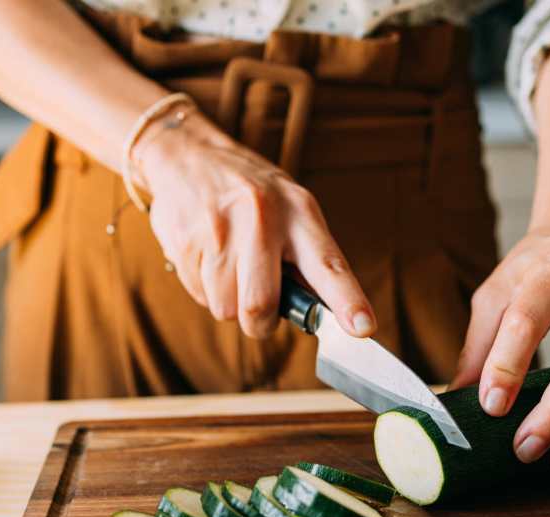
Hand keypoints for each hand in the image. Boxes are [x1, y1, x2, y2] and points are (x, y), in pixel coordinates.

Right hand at [132, 106, 374, 338]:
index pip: (329, 264)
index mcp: (299, 211)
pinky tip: (208, 257)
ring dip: (229, 302)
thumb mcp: (290, 208)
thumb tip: (320, 314)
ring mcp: (219, 230)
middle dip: (260, 323)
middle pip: (261, 305)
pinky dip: (205, 288)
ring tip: (230, 266)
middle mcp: (261, 218)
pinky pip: (199, 295)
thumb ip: (307, 258)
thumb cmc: (251, 193)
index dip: (347, 300)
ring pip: (226, 308)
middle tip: (260, 312)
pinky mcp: (186, 242)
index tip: (363, 328)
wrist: (189, 155)